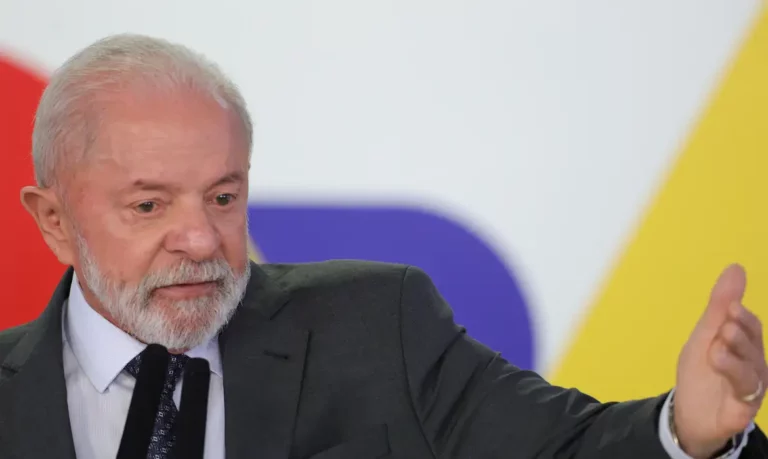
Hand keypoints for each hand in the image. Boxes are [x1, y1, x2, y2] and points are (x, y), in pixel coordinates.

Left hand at [674, 264, 767, 457]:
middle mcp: (754, 368)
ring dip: (735, 359)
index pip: (752, 328)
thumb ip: (720, 305)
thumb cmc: (701, 372)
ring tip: (717, 349)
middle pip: (753, 349)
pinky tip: (719, 367)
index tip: (732, 308)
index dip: (744, 318)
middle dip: (742, 336)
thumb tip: (736, 267)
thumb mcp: (705, 335)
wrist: (687, 413)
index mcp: (746, 348)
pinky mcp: (741, 411)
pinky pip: (744, 396)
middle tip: (727, 326)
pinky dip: (732, 381)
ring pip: (750, 372)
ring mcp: (750, 391)